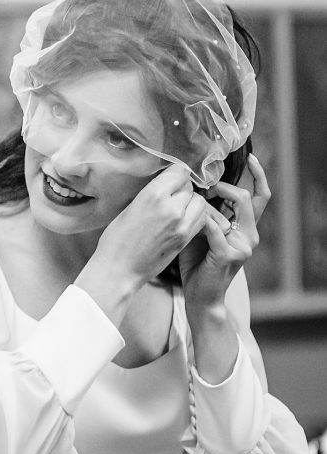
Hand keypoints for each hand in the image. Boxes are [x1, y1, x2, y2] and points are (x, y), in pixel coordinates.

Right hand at [95, 164, 207, 288]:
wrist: (119, 269)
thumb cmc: (117, 239)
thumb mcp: (131, 207)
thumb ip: (152, 193)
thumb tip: (165, 184)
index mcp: (153, 195)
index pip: (179, 171)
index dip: (175, 174)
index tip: (170, 178)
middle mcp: (171, 208)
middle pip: (190, 187)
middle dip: (182, 189)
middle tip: (171, 196)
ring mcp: (181, 225)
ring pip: (200, 202)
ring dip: (191, 202)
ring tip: (178, 208)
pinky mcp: (185, 239)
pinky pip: (200, 220)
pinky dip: (195, 216)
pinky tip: (182, 221)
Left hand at [179, 155, 270, 313]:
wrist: (200, 295)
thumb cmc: (198, 261)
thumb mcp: (203, 228)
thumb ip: (206, 208)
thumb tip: (195, 182)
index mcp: (246, 227)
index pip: (260, 196)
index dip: (259, 175)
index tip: (252, 158)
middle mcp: (250, 235)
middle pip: (247, 199)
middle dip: (226, 187)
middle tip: (208, 186)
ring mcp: (243, 247)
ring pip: (230, 211)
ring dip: (208, 207)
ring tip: (193, 210)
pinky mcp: (229, 256)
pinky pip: (215, 228)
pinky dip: (203, 221)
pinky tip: (193, 221)